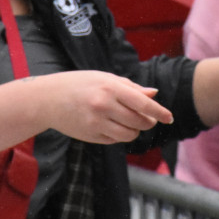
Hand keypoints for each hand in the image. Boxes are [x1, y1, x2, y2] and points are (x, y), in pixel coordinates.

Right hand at [38, 71, 173, 144]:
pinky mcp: (91, 136)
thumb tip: (154, 94)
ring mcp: (96, 123)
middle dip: (148, 122)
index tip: (169, 118)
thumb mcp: (104, 78)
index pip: (142, 104)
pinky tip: (112, 126)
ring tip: (130, 122)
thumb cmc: (80, 84)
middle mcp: (103, 105)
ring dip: (135, 130)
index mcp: (109, 87)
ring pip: (130, 134)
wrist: (48, 99)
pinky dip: (120, 135)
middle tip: (147, 118)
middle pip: (139, 121)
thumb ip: (130, 87)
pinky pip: (116, 140)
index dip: (159, 112)